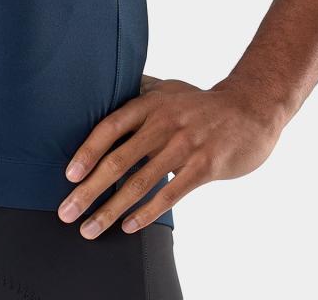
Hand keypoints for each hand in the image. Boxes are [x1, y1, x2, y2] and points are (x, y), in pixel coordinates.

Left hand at [55, 74, 284, 237]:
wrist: (251, 109)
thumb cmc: (202, 104)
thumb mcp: (168, 89)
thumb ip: (139, 92)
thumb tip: (105, 89)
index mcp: (150, 104)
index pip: (109, 128)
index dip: (87, 152)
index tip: (69, 176)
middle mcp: (163, 124)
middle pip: (118, 160)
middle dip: (88, 190)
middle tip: (66, 212)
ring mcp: (184, 146)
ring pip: (139, 183)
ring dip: (111, 209)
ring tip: (90, 228)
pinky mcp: (204, 166)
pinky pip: (169, 194)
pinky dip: (146, 213)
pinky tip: (129, 226)